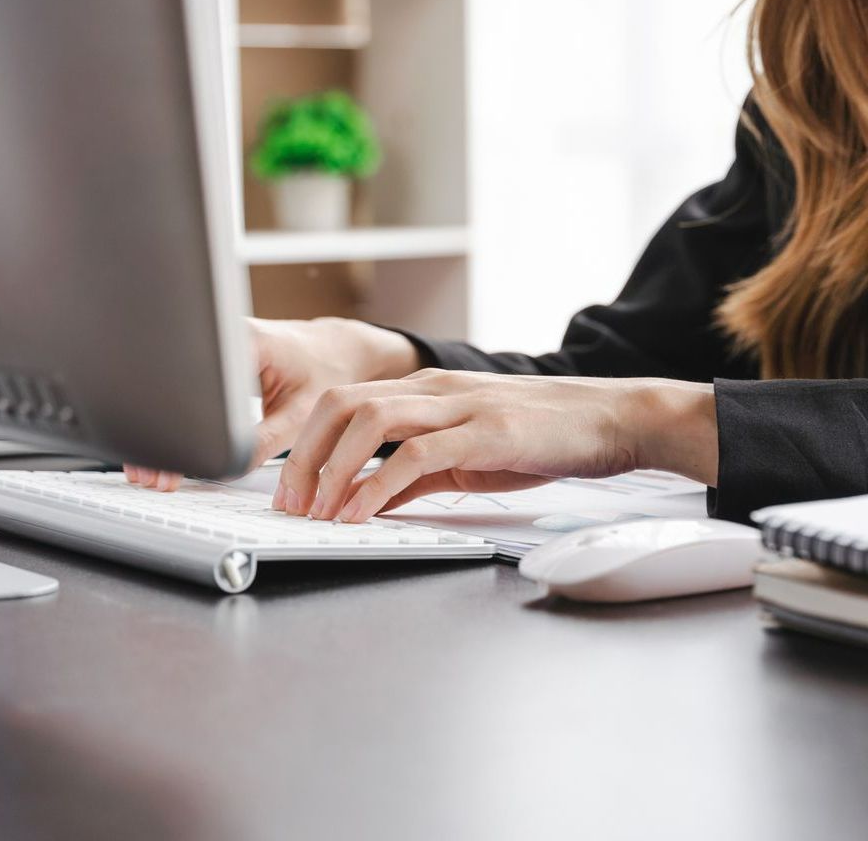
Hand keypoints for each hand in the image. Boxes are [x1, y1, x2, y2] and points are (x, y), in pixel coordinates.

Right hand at [124, 316, 419, 489]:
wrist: (336, 350)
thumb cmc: (325, 372)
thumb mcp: (302, 413)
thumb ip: (263, 442)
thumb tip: (224, 467)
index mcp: (244, 341)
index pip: (192, 385)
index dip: (173, 429)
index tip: (166, 463)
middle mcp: (222, 336)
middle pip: (170, 385)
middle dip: (156, 434)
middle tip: (151, 474)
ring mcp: (212, 345)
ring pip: (170, 387)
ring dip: (159, 429)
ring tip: (152, 468)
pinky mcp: (209, 358)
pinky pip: (180, 389)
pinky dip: (170, 420)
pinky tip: (166, 449)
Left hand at [274, 370, 717, 522]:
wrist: (612, 419)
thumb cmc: (543, 435)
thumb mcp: (468, 454)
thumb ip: (418, 473)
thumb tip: (372, 500)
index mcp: (427, 389)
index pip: (345, 402)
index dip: (308, 444)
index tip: (291, 488)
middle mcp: (434, 388)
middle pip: (342, 405)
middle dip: (305, 455)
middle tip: (290, 502)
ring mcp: (459, 406)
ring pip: (370, 420)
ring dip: (333, 468)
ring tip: (316, 510)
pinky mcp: (485, 432)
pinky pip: (416, 454)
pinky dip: (378, 484)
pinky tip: (360, 513)